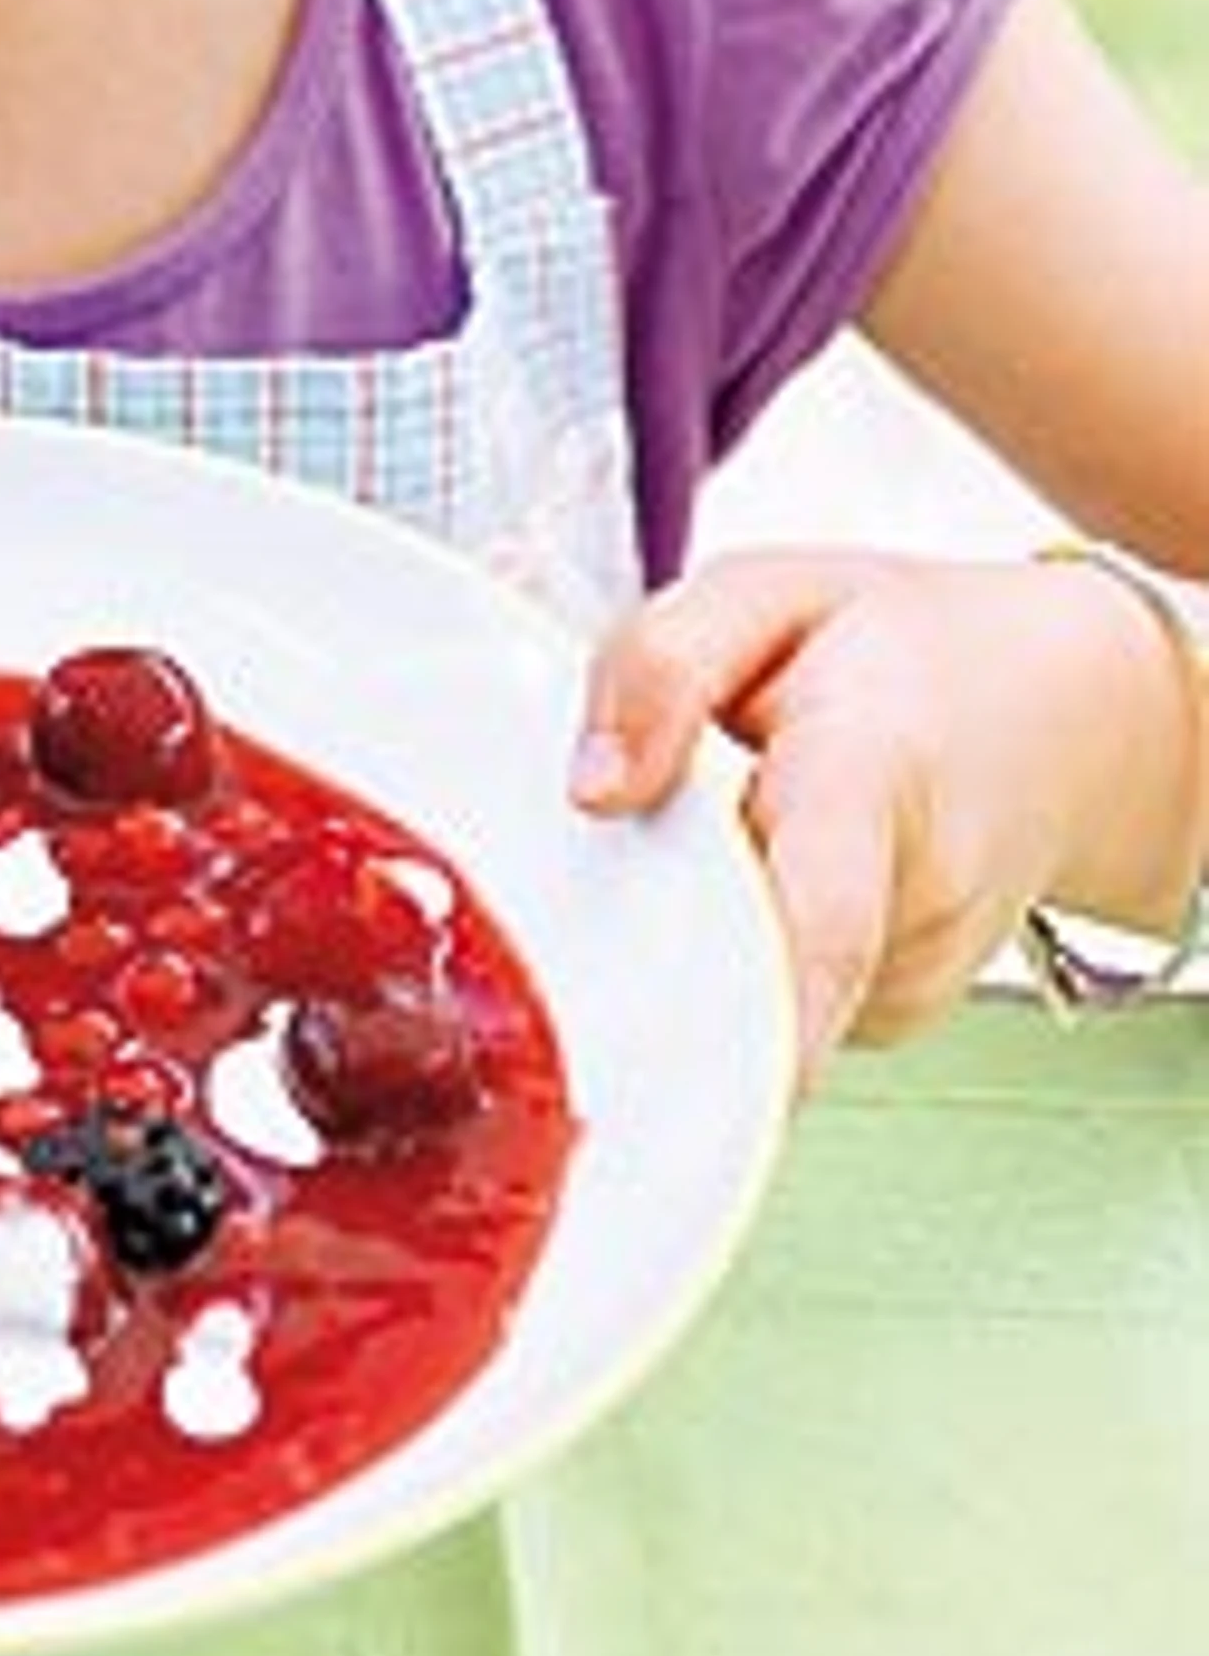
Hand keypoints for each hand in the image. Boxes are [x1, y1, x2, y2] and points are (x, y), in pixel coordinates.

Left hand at [569, 546, 1206, 1083]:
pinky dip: (739, 945)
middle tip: (650, 843)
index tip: (670, 1063)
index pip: (823, 915)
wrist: (1065, 716)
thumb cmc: (907, 653)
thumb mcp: (769, 593)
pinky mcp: (892, 1017)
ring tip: (747, 823)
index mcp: (875, 768)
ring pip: (744, 986)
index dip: (749, 1007)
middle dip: (653, 940)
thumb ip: (663, 667)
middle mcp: (916, 899)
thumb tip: (591, 792)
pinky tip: (773, 872)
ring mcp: (915, 976)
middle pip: (746, 969)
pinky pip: (772, 999)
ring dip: (699, 923)